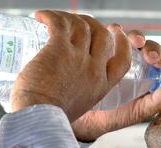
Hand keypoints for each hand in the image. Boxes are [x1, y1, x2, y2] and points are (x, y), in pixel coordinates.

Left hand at [10, 11, 130, 121]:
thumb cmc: (51, 117)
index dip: (121, 42)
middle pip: (102, 35)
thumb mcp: (79, 106)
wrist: (38, 118)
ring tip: (55, 19)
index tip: (115, 32)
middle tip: (79, 21)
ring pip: (81, 25)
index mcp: (101, 85)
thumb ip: (80, 93)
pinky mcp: (59, 49)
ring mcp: (78, 58)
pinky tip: (41, 16)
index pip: (122, 58)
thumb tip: (67, 85)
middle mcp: (94, 69)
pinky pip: (59, 23)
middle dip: (93, 23)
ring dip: (68, 17)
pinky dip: (50, 15)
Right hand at [72, 28, 160, 141]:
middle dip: (150, 47)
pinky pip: (107, 34)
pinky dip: (111, 31)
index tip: (159, 63)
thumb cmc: (110, 117)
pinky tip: (110, 36)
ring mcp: (116, 53)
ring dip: (133, 36)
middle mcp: (134, 61)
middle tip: (149, 56)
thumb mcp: (135, 112)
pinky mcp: (99, 47)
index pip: (160, 61)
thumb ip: (155, 103)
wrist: (82, 118)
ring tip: (132, 42)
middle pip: (147, 46)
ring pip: (129, 37)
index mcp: (147, 75)